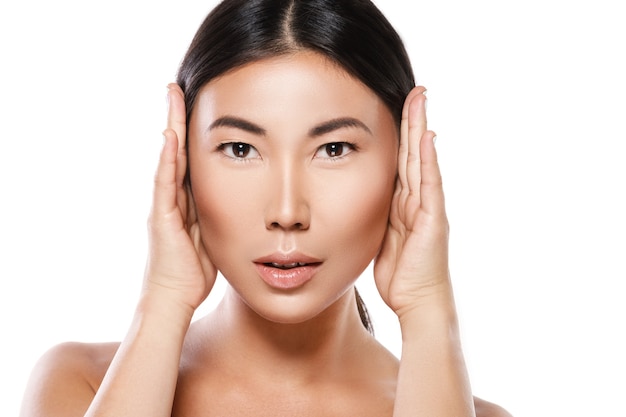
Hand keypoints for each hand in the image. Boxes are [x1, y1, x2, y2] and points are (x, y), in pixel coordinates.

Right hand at [143, 83, 216, 313]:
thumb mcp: (212, 236)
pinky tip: (170, 136)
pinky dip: (167, 160)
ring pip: (168, 159)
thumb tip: (241, 201)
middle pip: (176, 149)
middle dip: (177, 118)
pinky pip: (164, 184)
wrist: (174, 298)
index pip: (189, 158)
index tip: (197, 105)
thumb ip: (219, 216)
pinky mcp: (161, 217)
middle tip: (178, 87)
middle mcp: (172, 197)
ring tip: (172, 96)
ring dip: (170, 127)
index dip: (191, 132)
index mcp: (187, 199)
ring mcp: (164, 205)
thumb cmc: (194, 272)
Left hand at [374, 86, 449, 318]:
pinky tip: (426, 137)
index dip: (400, 134)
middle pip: (414, 152)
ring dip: (420, 129)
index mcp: (403, 203)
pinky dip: (428, 161)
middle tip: (414, 90)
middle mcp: (418, 199)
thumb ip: (376, 217)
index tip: (396, 106)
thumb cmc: (399, 276)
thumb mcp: (380, 239)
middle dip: (413, 120)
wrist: (417, 302)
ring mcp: (428, 207)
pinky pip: (429, 185)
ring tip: (420, 99)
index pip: (402, 160)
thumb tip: (357, 201)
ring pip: (422, 161)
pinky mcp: (433, 219)